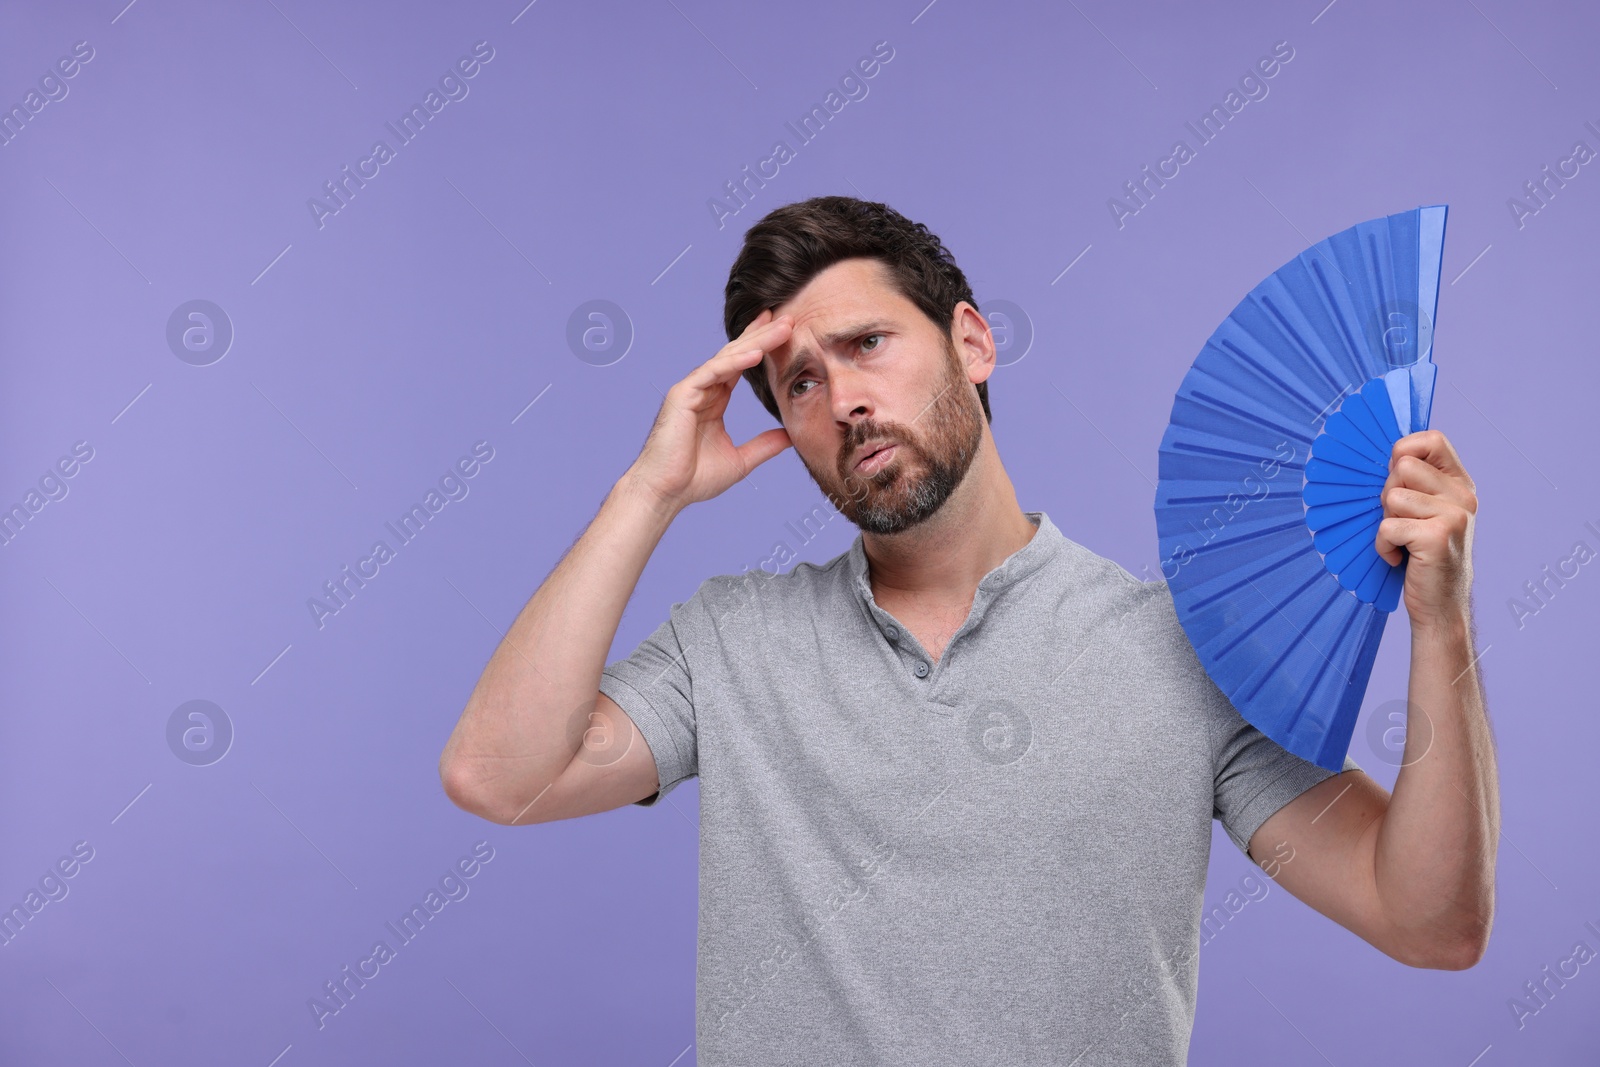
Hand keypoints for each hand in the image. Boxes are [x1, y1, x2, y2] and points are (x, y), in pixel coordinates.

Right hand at [625, 308, 793, 512]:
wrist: (666, 493)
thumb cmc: (694, 479)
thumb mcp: (741, 461)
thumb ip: (764, 445)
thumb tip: (790, 437)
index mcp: (714, 401)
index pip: (740, 366)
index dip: (761, 346)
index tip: (784, 330)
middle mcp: (702, 390)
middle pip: (737, 354)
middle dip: (763, 335)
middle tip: (790, 318)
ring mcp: (691, 389)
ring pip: (727, 358)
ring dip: (756, 342)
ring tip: (782, 328)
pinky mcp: (682, 395)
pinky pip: (712, 372)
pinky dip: (734, 362)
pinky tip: (756, 353)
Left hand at [1374, 429, 1477, 631]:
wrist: (1441, 604)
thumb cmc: (1422, 555)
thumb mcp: (1425, 512)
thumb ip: (1414, 483)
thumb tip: (1384, 457)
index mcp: (1459, 483)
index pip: (1431, 440)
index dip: (1404, 451)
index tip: (1398, 479)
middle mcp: (1462, 495)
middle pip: (1402, 467)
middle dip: (1388, 495)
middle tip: (1401, 522)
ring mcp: (1454, 515)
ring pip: (1392, 498)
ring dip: (1386, 523)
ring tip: (1403, 541)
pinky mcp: (1438, 537)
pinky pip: (1387, 528)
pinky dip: (1383, 546)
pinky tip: (1400, 558)